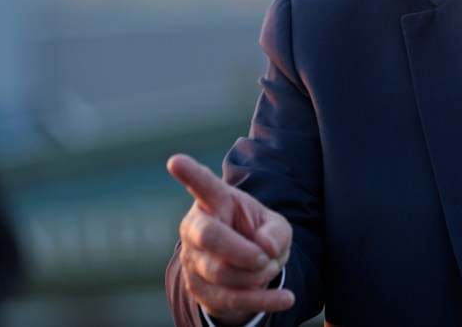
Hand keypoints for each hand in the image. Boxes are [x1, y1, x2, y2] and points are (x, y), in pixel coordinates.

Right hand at [167, 154, 294, 324]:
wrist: (247, 268)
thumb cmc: (258, 235)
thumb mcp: (276, 226)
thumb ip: (275, 231)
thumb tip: (264, 248)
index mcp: (214, 202)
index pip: (202, 186)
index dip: (189, 173)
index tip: (176, 161)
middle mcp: (195, 228)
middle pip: (210, 237)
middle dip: (244, 251)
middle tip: (265, 257)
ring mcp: (192, 259)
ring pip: (223, 273)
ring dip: (257, 275)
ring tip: (269, 268)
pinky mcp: (198, 289)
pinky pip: (231, 299)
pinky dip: (263, 300)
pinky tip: (285, 298)